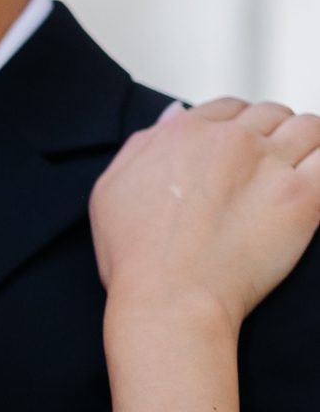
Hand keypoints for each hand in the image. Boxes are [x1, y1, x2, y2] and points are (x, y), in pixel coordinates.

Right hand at [92, 98, 319, 331]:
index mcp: (185, 134)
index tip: (239, 153)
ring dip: (306, 145)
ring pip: (308, 128)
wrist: (167, 303)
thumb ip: (142, 144)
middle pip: (270, 114)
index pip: (229, 108)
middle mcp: (230, 140)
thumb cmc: (135, 261)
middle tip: (267, 170)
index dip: (237, 127)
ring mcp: (268, 165)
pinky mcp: (300, 197)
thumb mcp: (110, 192)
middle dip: (272, 136)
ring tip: (298, 173)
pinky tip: (314, 185)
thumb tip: (175, 112)